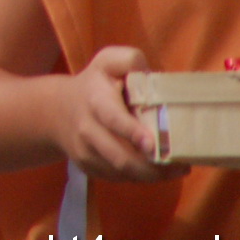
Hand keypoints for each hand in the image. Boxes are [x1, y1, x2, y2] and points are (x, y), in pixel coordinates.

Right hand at [50, 47, 188, 183]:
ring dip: (151, 176)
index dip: (131, 132)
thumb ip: (129, 61)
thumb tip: (152, 77)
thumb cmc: (96, 84)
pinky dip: (139, 177)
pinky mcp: (88, 167)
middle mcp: (87, 128)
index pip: (111, 118)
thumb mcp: (108, 62)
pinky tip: (156, 170)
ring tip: (176, 170)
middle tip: (181, 166)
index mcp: (95, 99)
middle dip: (151, 167)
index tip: (151, 144)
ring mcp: (85, 150)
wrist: (58, 110)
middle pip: (118, 156)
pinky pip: (117, 178)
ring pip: (120, 172)